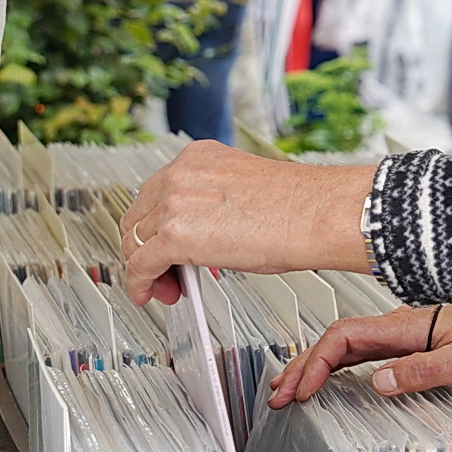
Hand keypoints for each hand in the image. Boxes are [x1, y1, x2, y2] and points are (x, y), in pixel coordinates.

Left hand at [118, 140, 375, 305]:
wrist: (317, 215)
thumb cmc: (297, 206)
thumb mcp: (241, 193)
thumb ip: (208, 205)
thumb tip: (197, 236)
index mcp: (199, 156)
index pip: (156, 192)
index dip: (157, 225)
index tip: (164, 243)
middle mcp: (181, 173)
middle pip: (137, 217)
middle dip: (145, 248)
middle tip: (165, 271)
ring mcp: (173, 202)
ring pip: (134, 242)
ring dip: (147, 269)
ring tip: (166, 286)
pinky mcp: (173, 235)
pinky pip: (139, 266)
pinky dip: (139, 284)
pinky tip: (149, 294)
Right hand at [268, 304, 451, 407]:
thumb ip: (424, 368)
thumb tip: (379, 381)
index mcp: (410, 322)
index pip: (347, 335)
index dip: (318, 361)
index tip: (302, 390)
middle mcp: (403, 324)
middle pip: (339, 339)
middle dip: (304, 365)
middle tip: (278, 396)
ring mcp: (406, 332)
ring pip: (348, 345)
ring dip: (316, 365)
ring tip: (289, 389)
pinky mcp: (413, 342)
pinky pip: (365, 351)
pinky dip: (337, 366)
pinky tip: (327, 379)